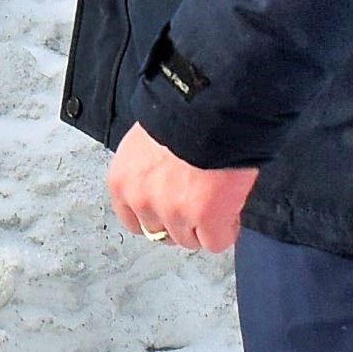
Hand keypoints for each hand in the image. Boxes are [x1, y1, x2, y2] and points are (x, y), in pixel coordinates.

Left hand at [108, 124, 259, 253]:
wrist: (208, 109)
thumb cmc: (181, 116)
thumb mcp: (145, 144)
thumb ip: (148, 173)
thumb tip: (164, 186)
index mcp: (122, 181)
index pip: (133, 220)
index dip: (158, 215)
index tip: (171, 208)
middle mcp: (142, 201)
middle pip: (163, 234)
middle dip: (181, 221)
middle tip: (198, 199)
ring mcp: (173, 214)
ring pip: (190, 240)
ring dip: (205, 225)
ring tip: (216, 198)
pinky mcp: (205, 220)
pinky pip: (216, 242)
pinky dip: (226, 230)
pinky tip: (229, 209)